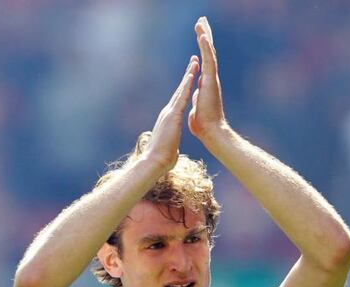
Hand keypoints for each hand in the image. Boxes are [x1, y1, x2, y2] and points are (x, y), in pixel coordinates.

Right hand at [144, 55, 198, 171]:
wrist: (155, 161)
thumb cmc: (162, 157)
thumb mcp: (170, 145)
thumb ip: (170, 140)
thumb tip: (171, 145)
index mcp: (169, 119)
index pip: (179, 100)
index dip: (185, 87)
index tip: (191, 76)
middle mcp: (168, 112)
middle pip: (180, 90)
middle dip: (188, 76)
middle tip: (194, 62)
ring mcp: (170, 113)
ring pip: (181, 90)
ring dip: (188, 76)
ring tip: (195, 63)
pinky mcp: (173, 116)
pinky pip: (182, 98)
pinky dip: (187, 87)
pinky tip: (192, 77)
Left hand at [188, 17, 226, 139]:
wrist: (211, 131)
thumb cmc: (203, 124)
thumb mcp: (196, 107)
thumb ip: (196, 99)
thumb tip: (194, 96)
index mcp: (206, 83)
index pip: (204, 61)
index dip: (202, 47)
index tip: (201, 34)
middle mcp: (211, 78)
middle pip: (208, 52)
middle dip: (206, 35)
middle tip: (203, 20)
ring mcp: (212, 78)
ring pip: (209, 53)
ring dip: (205, 36)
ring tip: (201, 22)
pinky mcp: (211, 81)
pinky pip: (208, 60)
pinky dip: (206, 47)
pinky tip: (202, 36)